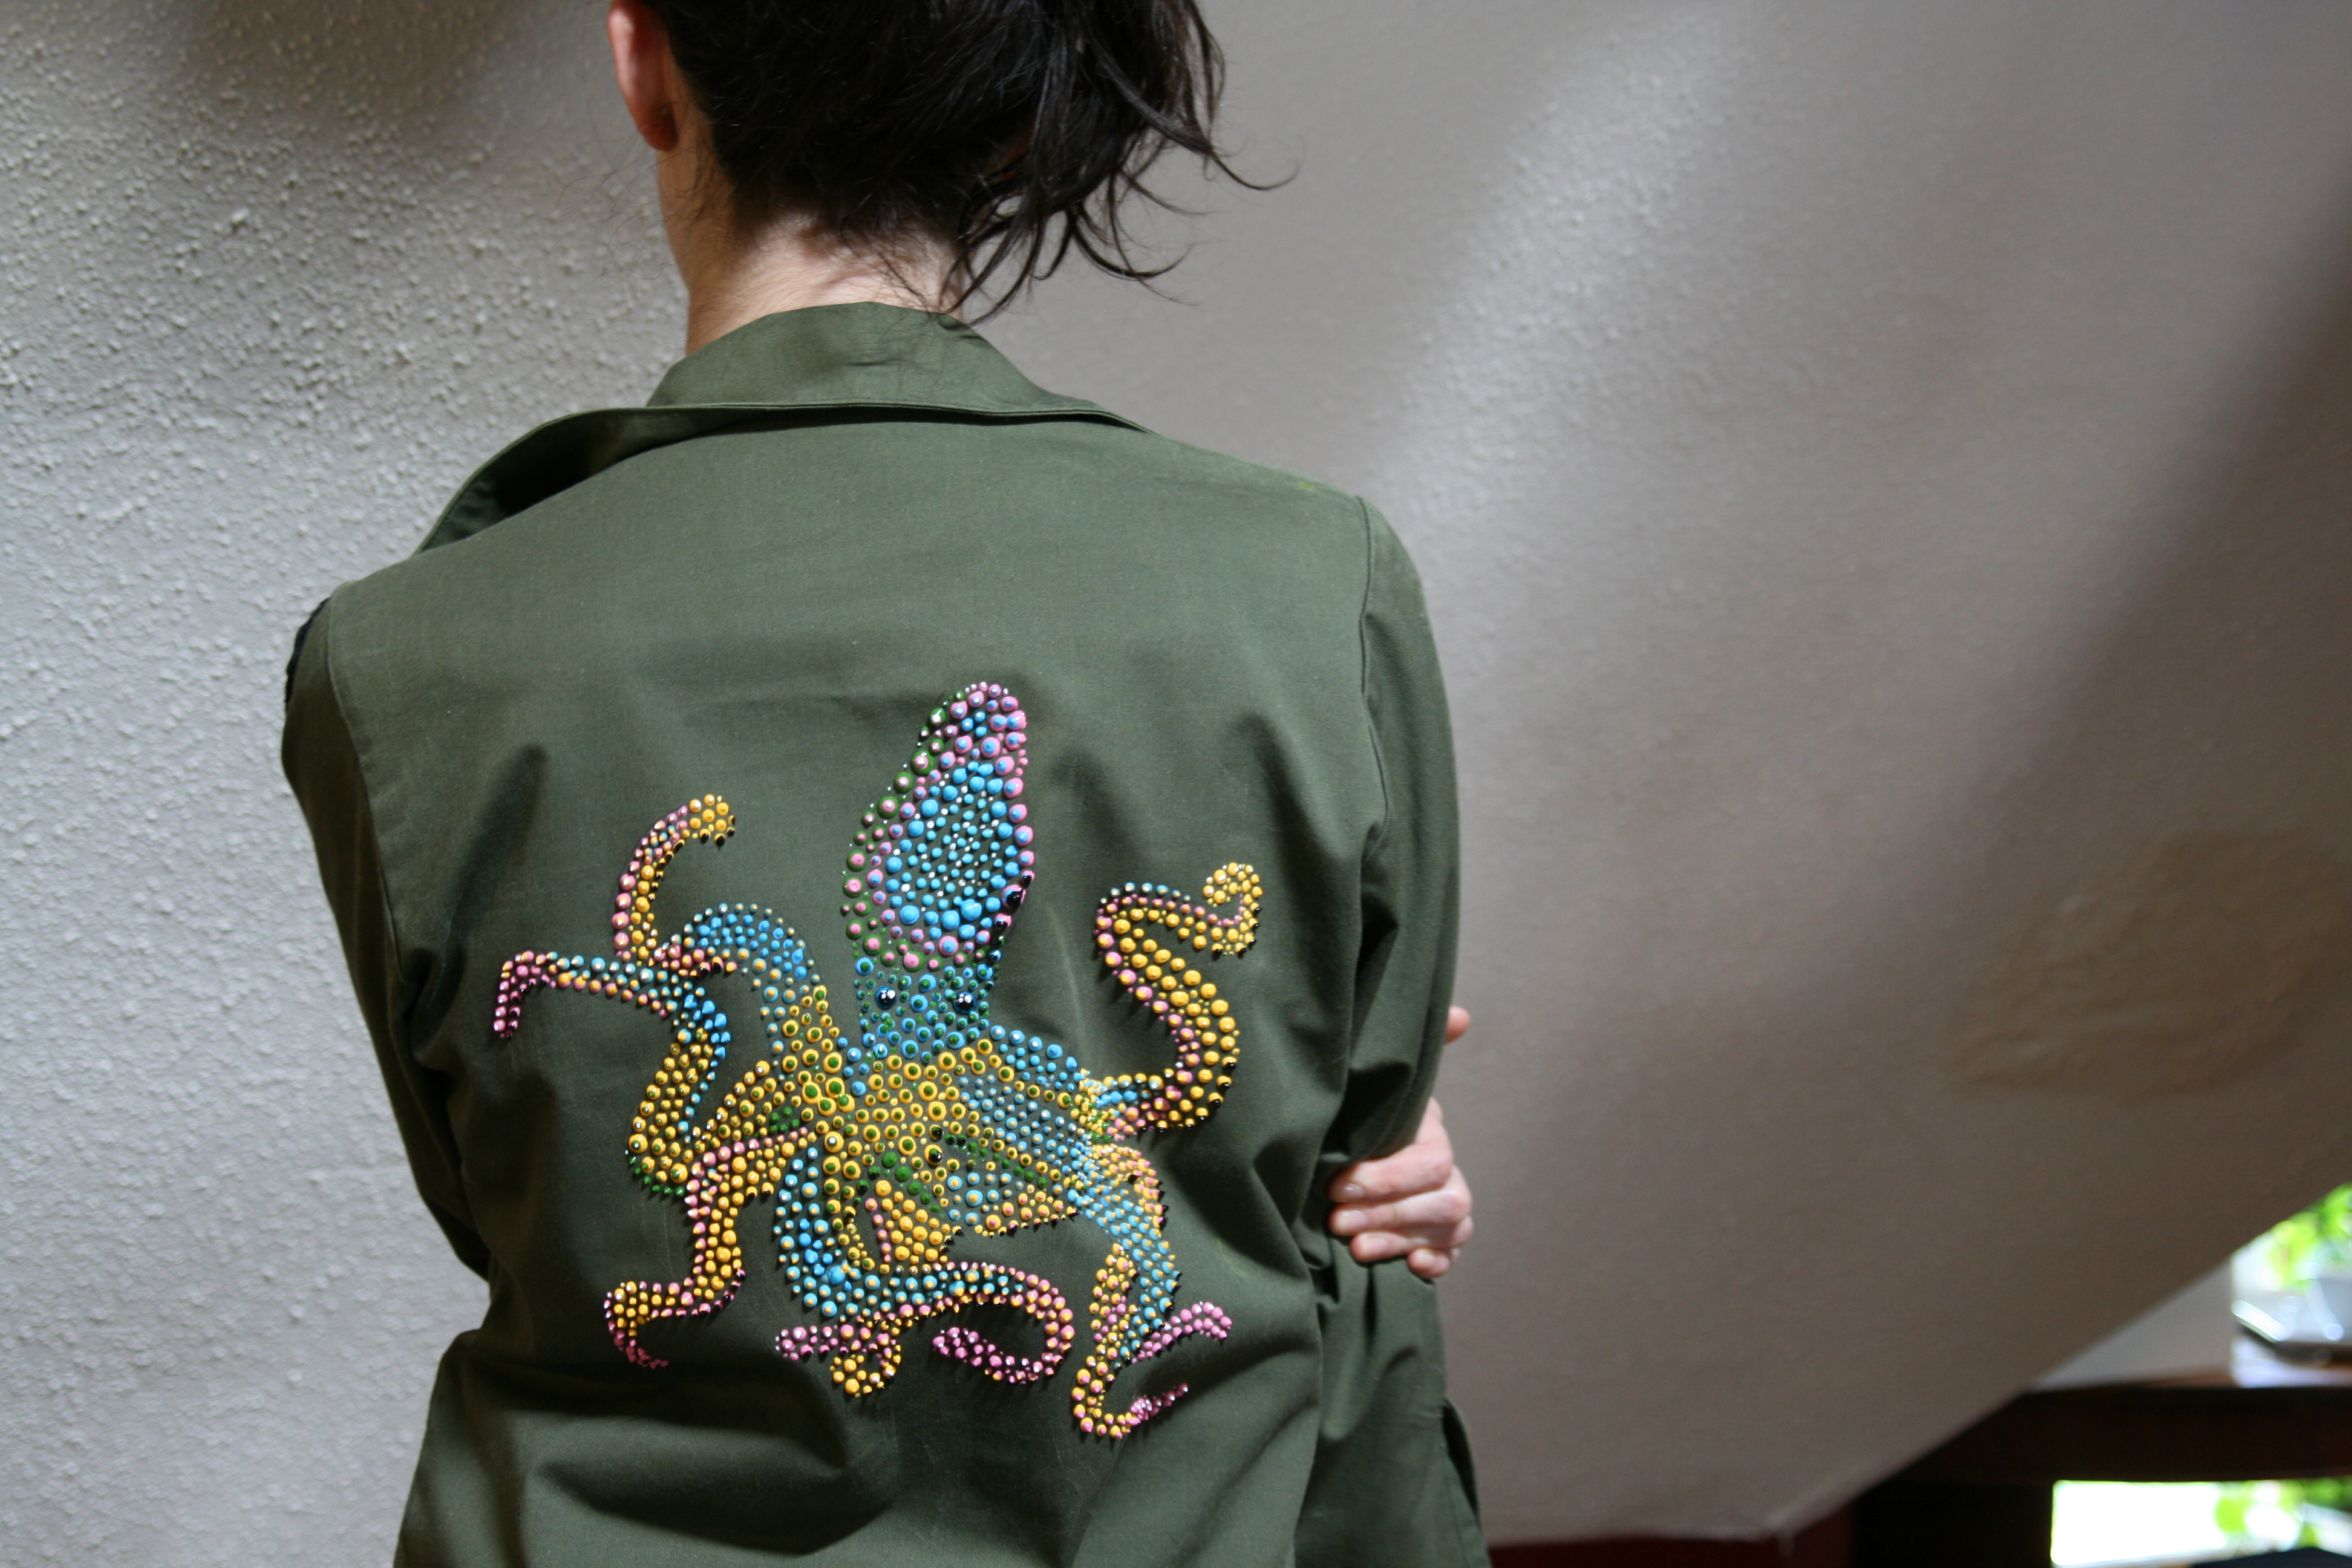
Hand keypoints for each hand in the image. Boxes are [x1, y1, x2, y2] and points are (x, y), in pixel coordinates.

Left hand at [1326, 1006, 1474, 1278]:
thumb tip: (1461, 1015)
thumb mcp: (1369, 1086)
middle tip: (1337, 1220)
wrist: (1342, 1155)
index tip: (1339, 1185)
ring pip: (1448, 1228)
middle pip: (1443, 1197)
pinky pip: (1452, 1256)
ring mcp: (1444, 1207)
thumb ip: (1407, 1054)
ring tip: (1354, 1245)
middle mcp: (1445, 1171)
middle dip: (1388, 1211)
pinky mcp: (1436, 1240)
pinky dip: (1437, 1263)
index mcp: (1429, 1133)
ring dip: (1401, 1239)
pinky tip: (1414, 1269)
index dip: (1388, 1176)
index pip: (1430, 1159)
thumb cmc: (1356, 1116)